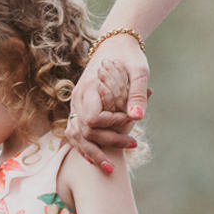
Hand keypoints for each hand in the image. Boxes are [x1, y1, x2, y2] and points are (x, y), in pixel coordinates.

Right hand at [64, 33, 149, 171]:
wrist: (115, 44)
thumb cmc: (129, 57)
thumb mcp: (139, 72)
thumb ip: (137, 94)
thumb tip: (137, 119)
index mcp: (90, 87)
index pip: (92, 118)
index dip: (111, 125)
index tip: (130, 122)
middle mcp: (78, 97)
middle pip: (84, 131)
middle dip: (107, 144)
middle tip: (133, 146)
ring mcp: (75, 104)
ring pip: (76, 136)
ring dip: (92, 153)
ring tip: (112, 168)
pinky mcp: (78, 109)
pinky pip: (74, 133)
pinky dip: (84, 148)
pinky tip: (97, 160)